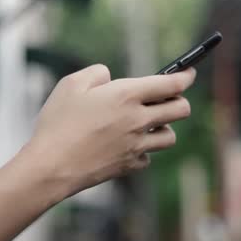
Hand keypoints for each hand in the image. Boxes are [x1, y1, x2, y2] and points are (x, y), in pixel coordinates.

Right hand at [25, 64, 195, 195]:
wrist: (51, 166)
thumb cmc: (58, 123)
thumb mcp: (71, 84)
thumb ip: (96, 73)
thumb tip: (109, 78)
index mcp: (126, 95)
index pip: (171, 84)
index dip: (185, 76)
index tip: (188, 74)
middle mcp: (138, 120)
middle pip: (181, 110)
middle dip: (179, 102)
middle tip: (167, 100)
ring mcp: (136, 145)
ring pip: (170, 137)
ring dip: (163, 128)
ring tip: (146, 124)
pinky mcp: (129, 165)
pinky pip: (148, 157)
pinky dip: (142, 151)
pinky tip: (127, 146)